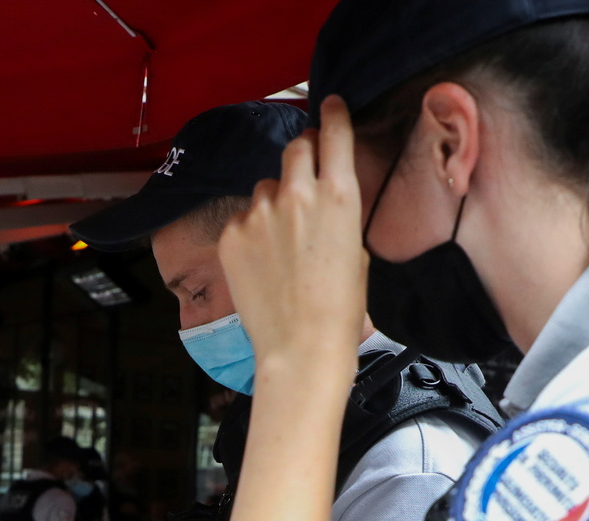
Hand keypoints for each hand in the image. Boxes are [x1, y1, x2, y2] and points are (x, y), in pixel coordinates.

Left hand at [220, 95, 365, 394]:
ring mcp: (259, 212)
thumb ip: (338, 214)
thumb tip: (325, 199)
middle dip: (302, 153)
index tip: (328, 105)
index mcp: (339, 196)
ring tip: (282, 242)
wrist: (301, 347)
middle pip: (295, 148)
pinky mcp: (232, 233)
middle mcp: (298, 193)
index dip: (332, 114)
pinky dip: (252, 232)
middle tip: (305, 173)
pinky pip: (243, 218)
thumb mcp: (357, 251)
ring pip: (265, 187)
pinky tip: (263, 264)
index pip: (334, 133)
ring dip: (274, 201)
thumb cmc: (341, 309)